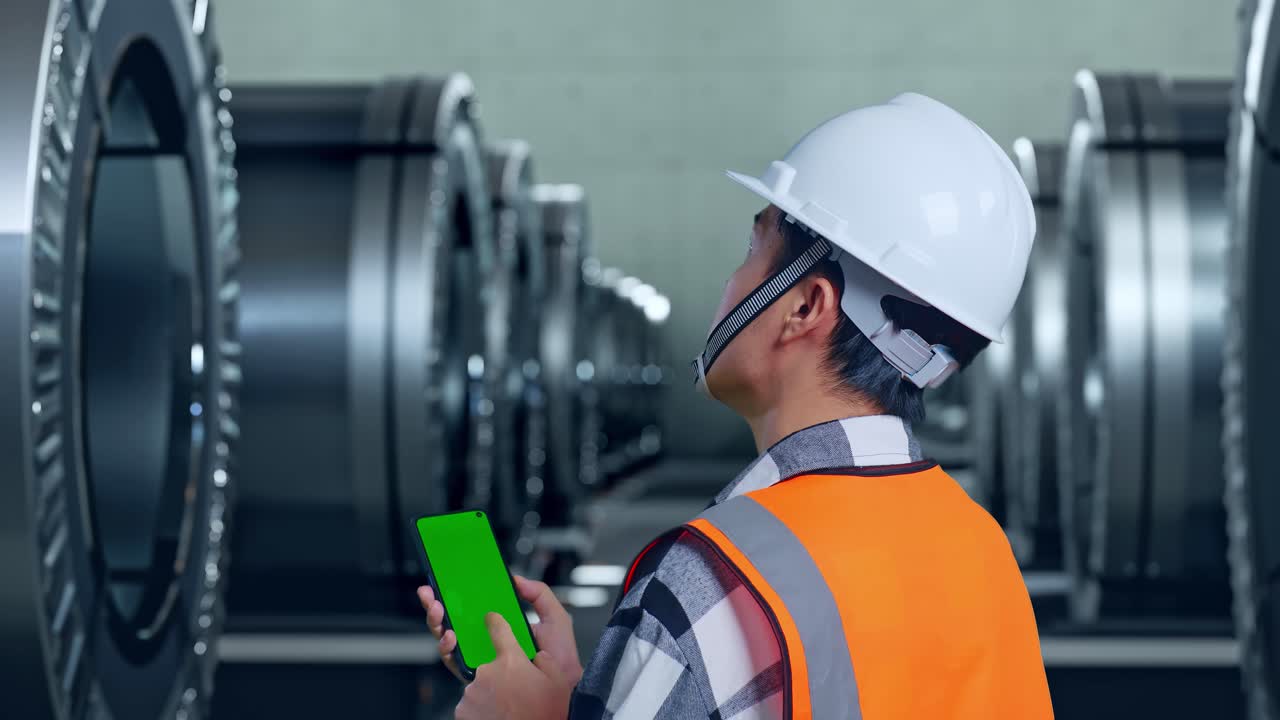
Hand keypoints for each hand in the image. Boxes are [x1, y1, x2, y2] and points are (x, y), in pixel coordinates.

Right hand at [416, 575, 582, 685]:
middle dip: (437, 604)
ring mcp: (478, 656)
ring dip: (436, 622)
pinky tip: (450, 636)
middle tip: (430, 592)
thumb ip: (538, 594)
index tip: (448, 578)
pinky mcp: (475, 674)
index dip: (459, 593)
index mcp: (501, 624)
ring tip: (437, 609)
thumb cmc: (560, 657)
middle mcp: (486, 640)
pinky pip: (452, 661)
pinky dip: (446, 647)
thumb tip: (515, 579)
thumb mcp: (554, 617)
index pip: (474, 606)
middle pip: (454, 620)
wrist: (563, 686)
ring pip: (448, 638)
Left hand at [455, 613, 573, 719]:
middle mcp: (487, 672)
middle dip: (499, 676)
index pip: (498, 629)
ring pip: (480, 686)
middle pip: (490, 664)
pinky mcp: (463, 711)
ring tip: (507, 709)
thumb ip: (546, 661)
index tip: (491, 618)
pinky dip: (481, 710)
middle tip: (514, 693)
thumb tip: (538, 655)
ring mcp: (472, 692)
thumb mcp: (557, 683)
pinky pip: (471, 705)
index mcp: (511, 660)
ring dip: (490, 694)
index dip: (495, 621)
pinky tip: (496, 716)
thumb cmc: (544, 715)